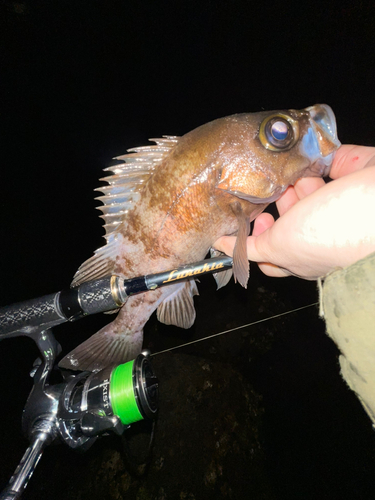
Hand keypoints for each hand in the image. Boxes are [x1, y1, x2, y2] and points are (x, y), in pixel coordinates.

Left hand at [214, 145, 374, 279]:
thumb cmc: (334, 235)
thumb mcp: (281, 247)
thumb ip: (250, 247)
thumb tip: (223, 247)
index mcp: (305, 253)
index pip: (275, 250)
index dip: (258, 237)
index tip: (248, 223)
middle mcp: (320, 228)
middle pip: (288, 213)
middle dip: (275, 200)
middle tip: (268, 193)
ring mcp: (335, 201)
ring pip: (303, 186)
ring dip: (291, 177)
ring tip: (289, 174)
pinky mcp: (348, 173)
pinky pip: (323, 162)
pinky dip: (311, 156)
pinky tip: (302, 154)